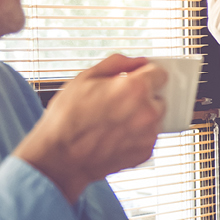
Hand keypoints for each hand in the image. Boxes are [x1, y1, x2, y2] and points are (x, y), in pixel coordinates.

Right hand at [13, 54, 166, 202]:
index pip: (160, 73)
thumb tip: (137, 61)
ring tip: (113, 123)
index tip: (135, 79)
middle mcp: (148, 112)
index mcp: (135, 89)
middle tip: (117, 104)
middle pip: (158, 97)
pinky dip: (137, 136)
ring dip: (141, 118)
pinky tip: (115, 136)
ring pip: (154, 118)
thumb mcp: (85, 78)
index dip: (145, 74)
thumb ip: (116, 63)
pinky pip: (148, 137)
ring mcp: (148, 135)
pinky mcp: (145, 152)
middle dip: (142, 97)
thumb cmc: (67, 119)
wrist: (59, 158)